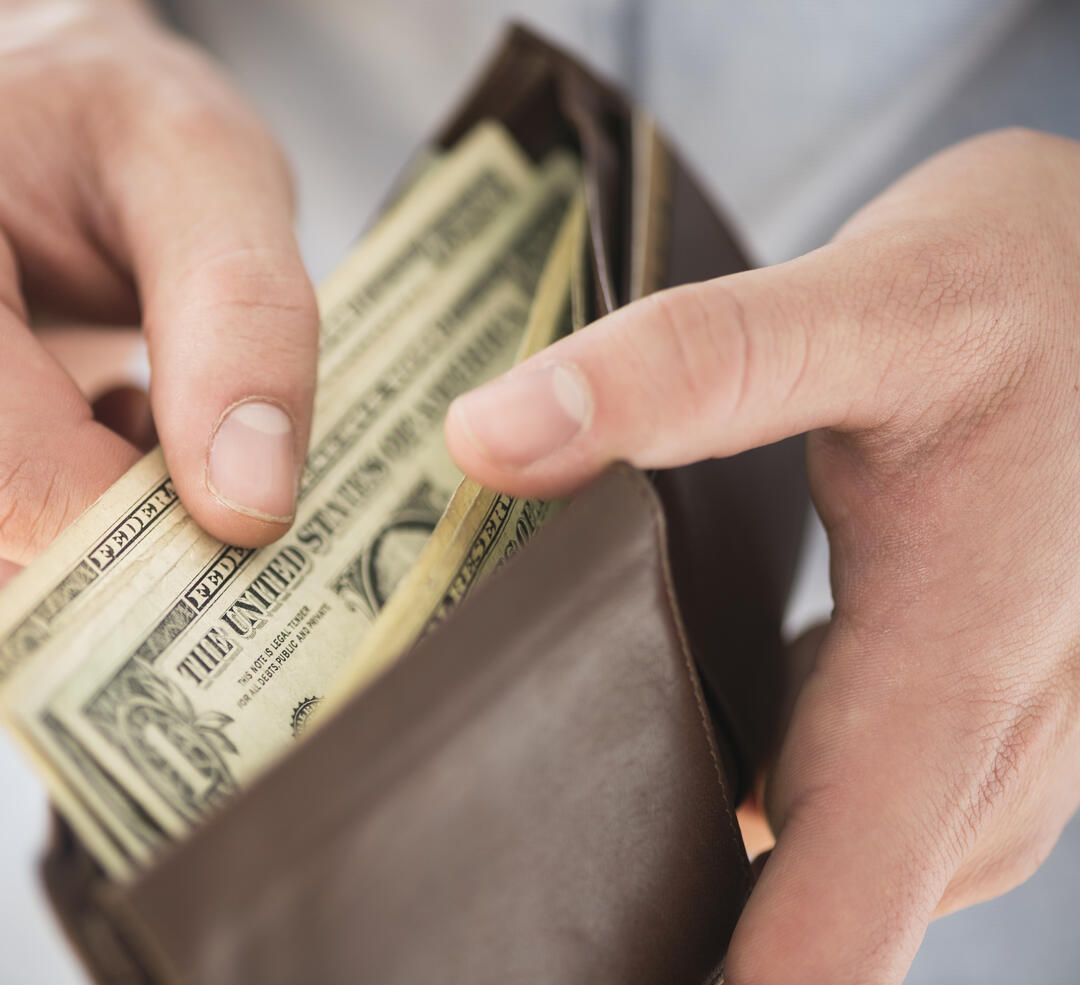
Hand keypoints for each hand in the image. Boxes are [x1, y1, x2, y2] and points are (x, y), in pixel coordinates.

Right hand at [0, 0, 317, 698]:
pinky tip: (9, 479)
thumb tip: (246, 508)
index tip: (228, 490)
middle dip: (107, 556)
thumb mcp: (203, 164)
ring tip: (74, 433)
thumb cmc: (76, 130)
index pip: (14, 490)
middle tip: (147, 432)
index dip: (154, 530)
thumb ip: (247, 320)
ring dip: (50, 580)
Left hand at [446, 128, 1079, 981]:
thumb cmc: (1025, 284)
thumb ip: (687, 367)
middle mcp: (997, 736)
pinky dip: (792, 817)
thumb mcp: (864, 303)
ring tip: (595, 887)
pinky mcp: (983, 695)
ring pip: (866, 868)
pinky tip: (701, 776)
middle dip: (706, 954)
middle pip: (838, 920)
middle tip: (541, 935)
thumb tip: (489, 437)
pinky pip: (884, 805)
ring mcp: (1004, 726)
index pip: (839, 920)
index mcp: (956, 674)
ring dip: (752, 897)